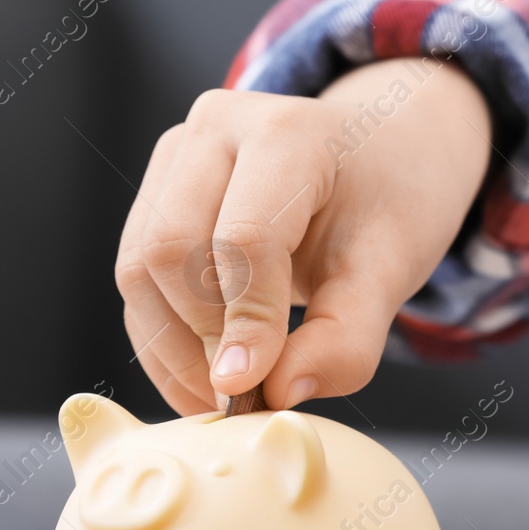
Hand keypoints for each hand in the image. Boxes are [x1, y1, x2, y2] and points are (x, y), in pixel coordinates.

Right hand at [115, 60, 491, 414]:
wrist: (378, 155)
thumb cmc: (390, 204)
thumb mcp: (392, 270)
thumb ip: (346, 337)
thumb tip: (279, 392)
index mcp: (287, 133)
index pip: (244, 238)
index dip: (246, 323)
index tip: (254, 392)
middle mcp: (216, 128)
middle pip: (170, 249)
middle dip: (202, 338)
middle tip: (243, 401)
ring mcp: (177, 157)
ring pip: (137, 269)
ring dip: (172, 350)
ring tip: (223, 402)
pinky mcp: (155, 194)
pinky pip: (136, 281)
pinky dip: (161, 341)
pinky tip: (201, 381)